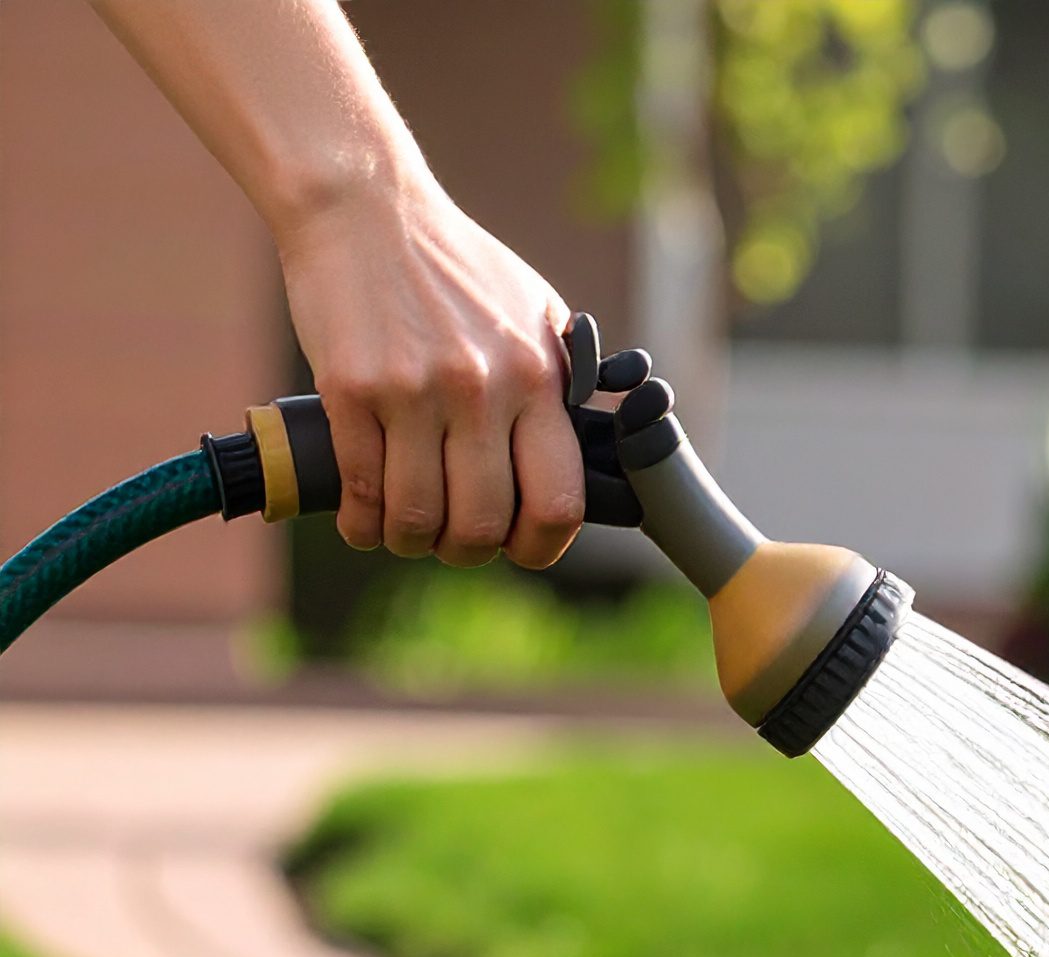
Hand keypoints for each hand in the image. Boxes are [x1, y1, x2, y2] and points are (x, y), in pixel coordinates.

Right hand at [276, 177, 584, 568]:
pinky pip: (361, 487)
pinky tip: (362, 520)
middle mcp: (483, 392)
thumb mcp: (534, 311)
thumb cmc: (453, 264)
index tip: (521, 546)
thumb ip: (561, 379)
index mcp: (537, 379)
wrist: (364, 206)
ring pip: (419, 516)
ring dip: (410, 542)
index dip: (541, 545)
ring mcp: (414, 393)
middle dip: (467, 549)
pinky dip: (362, 521)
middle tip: (452, 541)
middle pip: (484, 522)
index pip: (558, 500)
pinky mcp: (351, 390)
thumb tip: (588, 443)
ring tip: (404, 533)